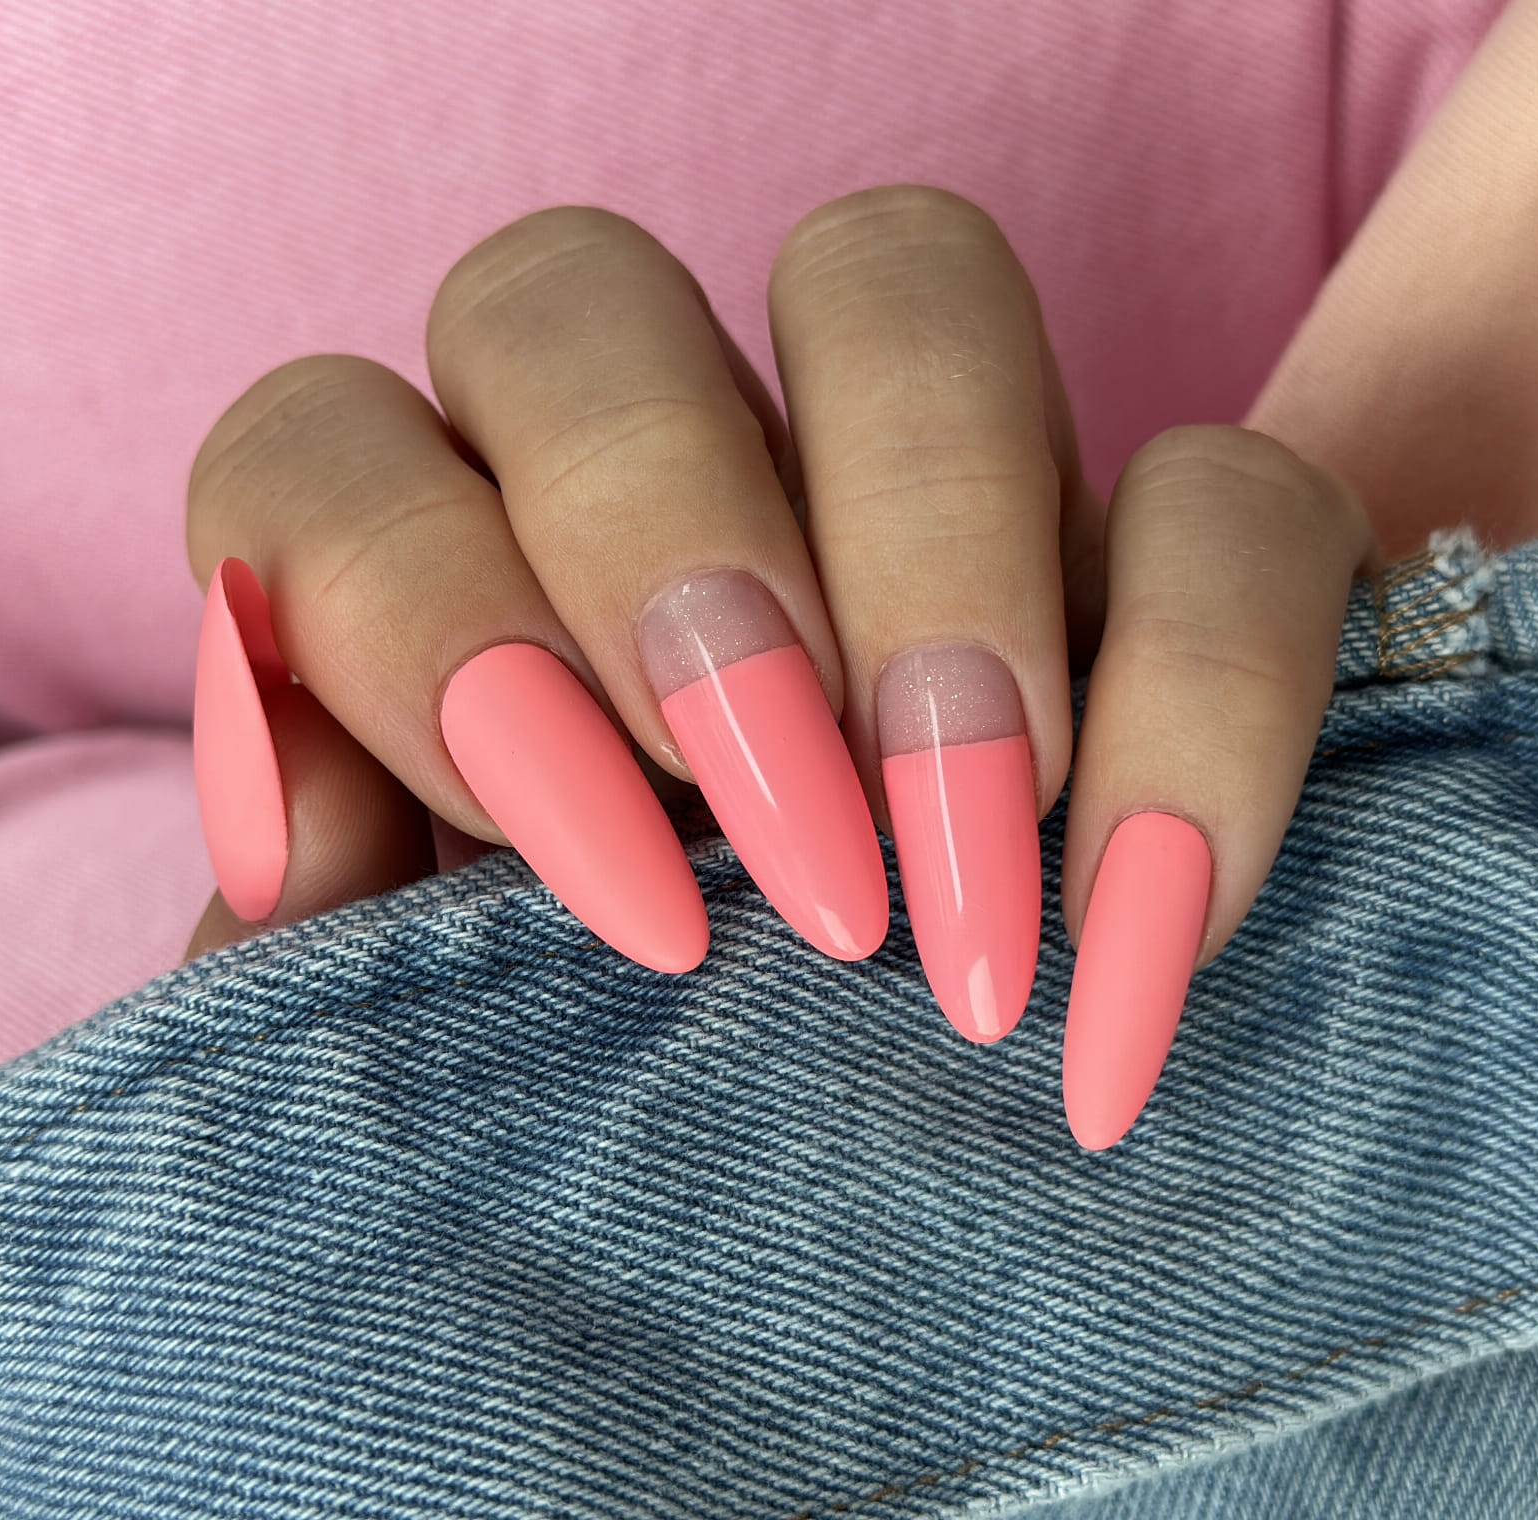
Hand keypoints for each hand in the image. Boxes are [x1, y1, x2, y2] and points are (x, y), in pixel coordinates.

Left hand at [183, 185, 1378, 1147]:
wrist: (890, 1257)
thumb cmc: (627, 1161)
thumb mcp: (449, 1102)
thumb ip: (321, 974)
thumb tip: (306, 834)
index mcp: (439, 590)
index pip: (322, 451)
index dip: (427, 620)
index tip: (611, 894)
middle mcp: (656, 480)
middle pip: (572, 295)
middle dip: (669, 549)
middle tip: (786, 854)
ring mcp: (919, 478)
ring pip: (905, 279)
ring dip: (938, 574)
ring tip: (967, 889)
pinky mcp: (1179, 545)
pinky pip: (1232, 495)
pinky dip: (1209, 699)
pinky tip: (1147, 945)